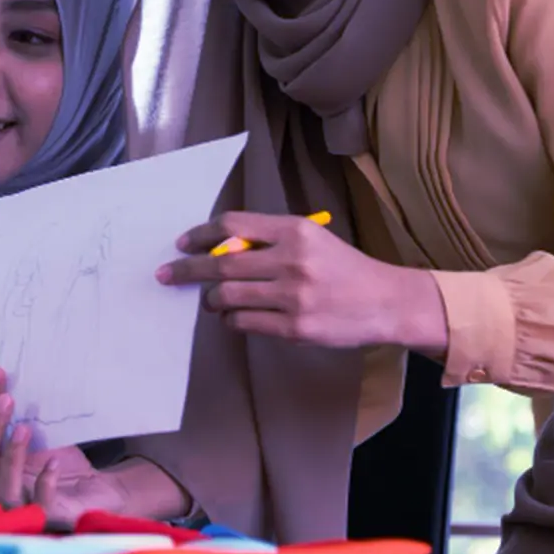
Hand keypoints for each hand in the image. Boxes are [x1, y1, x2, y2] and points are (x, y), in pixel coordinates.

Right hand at [0, 368, 124, 522]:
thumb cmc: (58, 461)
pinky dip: (43, 484)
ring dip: (11, 456)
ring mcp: (18, 505)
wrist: (94, 491)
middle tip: (7, 399)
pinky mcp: (45, 516)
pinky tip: (54, 464)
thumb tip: (19, 374)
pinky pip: (38, 506)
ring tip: (25, 428)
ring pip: (2, 487)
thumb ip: (25, 413)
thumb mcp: (41, 432)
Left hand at [156, 211, 443, 350]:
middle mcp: (292, 260)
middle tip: (168, 274)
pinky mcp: (294, 328)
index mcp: (295, 230)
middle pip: (222, 262)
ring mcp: (292, 296)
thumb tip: (220, 250)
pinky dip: (232, 319)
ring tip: (210, 299)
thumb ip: (271, 240)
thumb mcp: (313, 239)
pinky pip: (245, 323)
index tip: (182, 243)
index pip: (233, 225)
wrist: (385, 301)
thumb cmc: (344, 267)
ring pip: (228, 295)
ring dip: (211, 298)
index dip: (201, 234)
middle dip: (188, 269)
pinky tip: (233, 316)